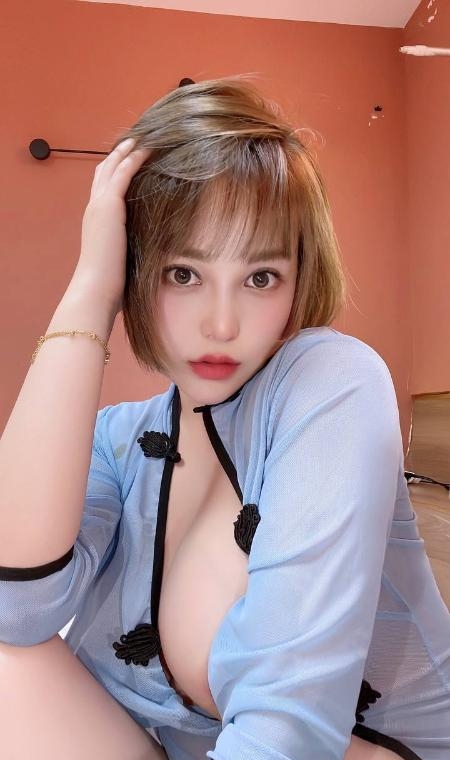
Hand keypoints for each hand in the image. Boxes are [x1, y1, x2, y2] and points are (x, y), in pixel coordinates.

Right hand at [71, 137, 151, 315]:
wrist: (96, 287)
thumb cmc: (109, 282)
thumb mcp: (120, 258)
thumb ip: (129, 247)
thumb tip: (146, 250)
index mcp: (96, 219)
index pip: (104, 186)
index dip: (116, 169)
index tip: (130, 157)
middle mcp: (94, 207)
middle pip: (105, 169)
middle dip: (121, 152)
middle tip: (138, 137)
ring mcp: (99, 204)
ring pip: (113, 166)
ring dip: (128, 149)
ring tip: (145, 136)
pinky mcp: (108, 205)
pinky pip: (123, 173)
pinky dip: (135, 159)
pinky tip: (148, 149)